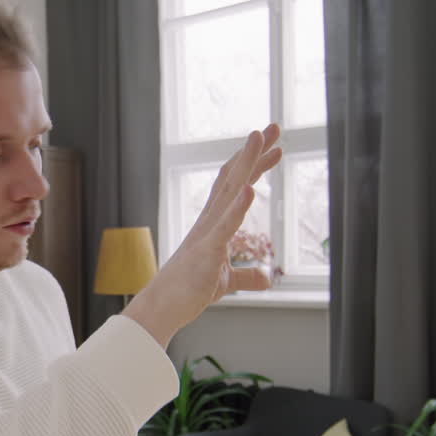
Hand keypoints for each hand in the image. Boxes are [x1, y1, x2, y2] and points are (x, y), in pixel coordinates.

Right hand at [124, 124, 282, 346]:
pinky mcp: (207, 252)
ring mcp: (207, 234)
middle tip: (273, 127)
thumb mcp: (224, 281)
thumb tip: (265, 277)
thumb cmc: (187, 291)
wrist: (161, 308)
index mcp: (213, 225)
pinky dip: (238, 207)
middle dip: (254, 153)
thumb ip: (245, 276)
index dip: (254, 165)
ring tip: (259, 139)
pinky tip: (250, 189)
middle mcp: (209, 221)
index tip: (273, 148)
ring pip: (229, 191)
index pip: (236, 186)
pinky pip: (224, 227)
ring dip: (245, 164)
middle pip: (234, 178)